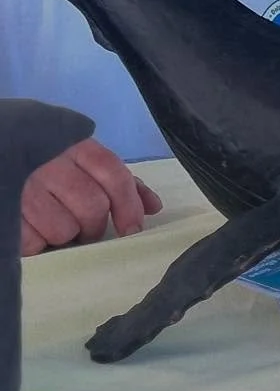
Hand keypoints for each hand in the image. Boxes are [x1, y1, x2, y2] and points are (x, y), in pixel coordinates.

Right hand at [21, 138, 163, 255]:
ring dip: (65, 235)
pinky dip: (38, 243)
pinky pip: (34, 242)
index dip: (129, 205)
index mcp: (77, 147)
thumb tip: (154, 207)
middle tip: (85, 228)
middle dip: (94, 226)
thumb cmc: (49, 166)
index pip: (114, 175)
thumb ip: (119, 182)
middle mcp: (51, 163)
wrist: (3, 155)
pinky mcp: (7, 211)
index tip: (133, 229)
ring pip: (65, 229)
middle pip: (93, 206)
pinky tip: (33, 229)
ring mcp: (26, 187)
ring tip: (54, 224)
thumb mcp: (84, 163)